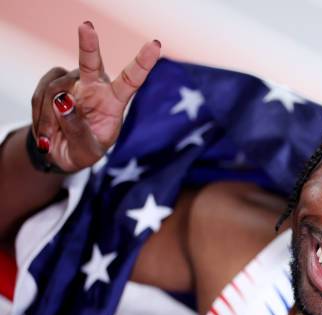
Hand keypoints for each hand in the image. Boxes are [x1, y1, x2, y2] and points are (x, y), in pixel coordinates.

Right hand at [31, 21, 160, 171]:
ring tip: (51, 138)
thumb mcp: (86, 151)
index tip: (154, 45)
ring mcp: (74, 83)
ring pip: (56, 91)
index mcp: (115, 102)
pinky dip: (40, 116)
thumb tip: (63, 101)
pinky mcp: (53, 82)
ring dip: (49, 118)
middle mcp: (97, 87)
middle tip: (86, 26)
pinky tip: (45, 131)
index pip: (131, 80)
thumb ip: (78, 130)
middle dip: (88, 45)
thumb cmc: (83, 151)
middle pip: (93, 62)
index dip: (143, 63)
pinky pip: (41, 93)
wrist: (61, 153)